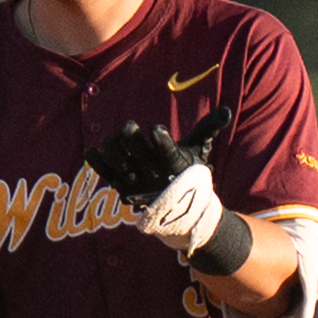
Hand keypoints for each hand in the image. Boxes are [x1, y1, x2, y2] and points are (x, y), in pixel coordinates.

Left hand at [85, 106, 231, 206]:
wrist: (177, 205)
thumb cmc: (187, 169)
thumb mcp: (200, 149)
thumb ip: (209, 129)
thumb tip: (226, 111)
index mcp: (176, 167)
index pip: (169, 155)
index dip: (162, 143)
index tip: (156, 128)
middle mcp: (156, 178)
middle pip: (142, 160)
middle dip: (134, 142)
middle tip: (129, 125)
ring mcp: (138, 184)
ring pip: (123, 168)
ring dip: (115, 153)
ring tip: (110, 137)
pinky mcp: (123, 188)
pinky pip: (108, 177)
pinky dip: (99, 166)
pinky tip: (91, 151)